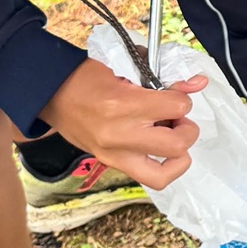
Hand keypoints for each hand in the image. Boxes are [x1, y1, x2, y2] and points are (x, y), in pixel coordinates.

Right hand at [39, 59, 207, 188]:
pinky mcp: (110, 163)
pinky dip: (163, 167)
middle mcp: (119, 134)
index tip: (175, 95)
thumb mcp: (126, 70)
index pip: (177, 107)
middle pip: (176, 145)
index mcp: (123, 105)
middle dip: (187, 130)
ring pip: (163, 174)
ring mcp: (113, 154)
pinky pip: (148, 177)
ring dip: (178, 156)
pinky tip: (159, 148)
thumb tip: (198, 84)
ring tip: (171, 137)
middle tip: (177, 119)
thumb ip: (163, 81)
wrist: (48, 94)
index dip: (183, 99)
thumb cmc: (84, 78)